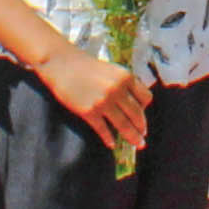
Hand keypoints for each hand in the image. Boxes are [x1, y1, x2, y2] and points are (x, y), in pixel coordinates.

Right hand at [37, 43, 151, 161]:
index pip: (146, 98)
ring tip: (136, 143)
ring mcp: (103, 102)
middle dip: (141, 128)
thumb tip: (133, 104)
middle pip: (137, 114)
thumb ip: (124, 84)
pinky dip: (109, 139)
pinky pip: (103, 130)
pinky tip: (111, 144)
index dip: (144, 108)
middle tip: (142, 136)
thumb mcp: (112, 70)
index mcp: (126, 77)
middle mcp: (117, 90)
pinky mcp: (89, 111)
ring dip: (132, 137)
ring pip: (124, 125)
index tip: (141, 114)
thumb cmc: (86, 66)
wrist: (62, 64)